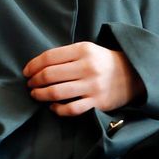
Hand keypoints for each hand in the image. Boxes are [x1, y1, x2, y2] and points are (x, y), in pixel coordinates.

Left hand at [22, 41, 144, 115]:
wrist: (132, 74)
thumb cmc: (102, 61)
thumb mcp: (87, 49)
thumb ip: (66, 55)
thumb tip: (38, 65)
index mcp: (83, 50)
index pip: (49, 57)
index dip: (33, 65)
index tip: (26, 71)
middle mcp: (87, 67)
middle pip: (50, 75)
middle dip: (34, 81)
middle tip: (30, 84)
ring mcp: (92, 86)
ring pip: (57, 93)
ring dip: (41, 95)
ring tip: (36, 94)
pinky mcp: (97, 102)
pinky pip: (71, 109)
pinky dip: (58, 109)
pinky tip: (53, 106)